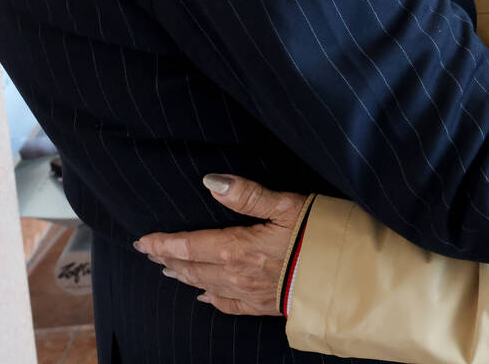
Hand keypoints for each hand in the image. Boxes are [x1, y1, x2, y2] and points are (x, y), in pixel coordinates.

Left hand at [134, 174, 308, 315]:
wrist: (345, 277)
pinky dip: (210, 299)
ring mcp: (248, 294)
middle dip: (168, 258)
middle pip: (192, 267)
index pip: (189, 246)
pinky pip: (227, 305)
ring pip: (205, 285)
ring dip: (184, 275)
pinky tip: (204, 296)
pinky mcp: (263, 306)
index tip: (143, 240)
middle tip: (149, 251)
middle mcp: (235, 275)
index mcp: (237, 249)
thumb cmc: (318, 234)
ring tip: (169, 269)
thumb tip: (210, 182)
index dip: (164, 243)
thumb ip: (248, 194)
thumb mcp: (287, 205)